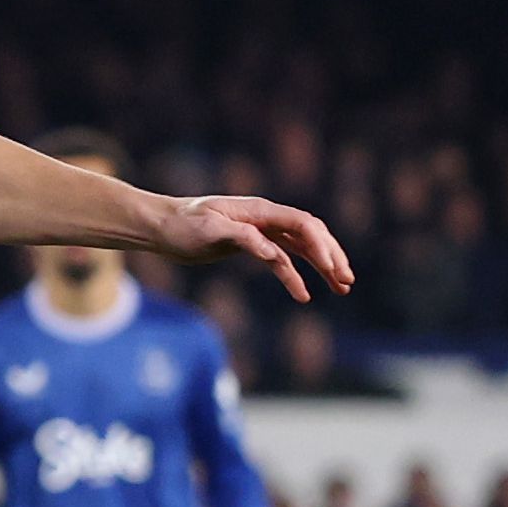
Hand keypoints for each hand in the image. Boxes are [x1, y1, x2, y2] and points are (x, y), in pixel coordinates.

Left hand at [145, 193, 352, 302]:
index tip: (331, 268)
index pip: (301, 224)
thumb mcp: (208, 230)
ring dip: (322, 266)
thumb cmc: (181, 225)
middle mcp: (265, 218)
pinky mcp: (251, 246)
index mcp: (259, 210)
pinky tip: (304, 295)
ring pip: (301, 248)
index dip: (320, 245)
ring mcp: (260, 231)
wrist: (160, 227)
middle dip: (331, 256)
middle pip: (310, 234)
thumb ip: (241, 238)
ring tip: (341, 287)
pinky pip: (282, 261)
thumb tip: (271, 252)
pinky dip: (295, 276)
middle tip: (347, 280)